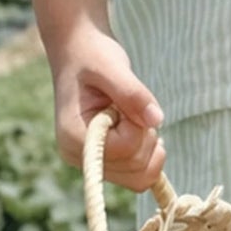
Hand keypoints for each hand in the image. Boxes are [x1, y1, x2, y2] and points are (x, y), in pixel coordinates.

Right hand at [51, 27, 166, 188]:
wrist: (79, 53)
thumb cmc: (92, 55)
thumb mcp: (111, 65)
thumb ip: (132, 93)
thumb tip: (156, 120)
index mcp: (73, 136)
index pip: (124, 149)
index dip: (137, 126)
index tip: (126, 101)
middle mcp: (79, 156)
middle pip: (136, 168)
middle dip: (145, 135)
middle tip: (131, 106)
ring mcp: (92, 162)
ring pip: (141, 177)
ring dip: (149, 144)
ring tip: (132, 115)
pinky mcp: (105, 161)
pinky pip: (138, 175)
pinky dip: (149, 153)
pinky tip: (140, 127)